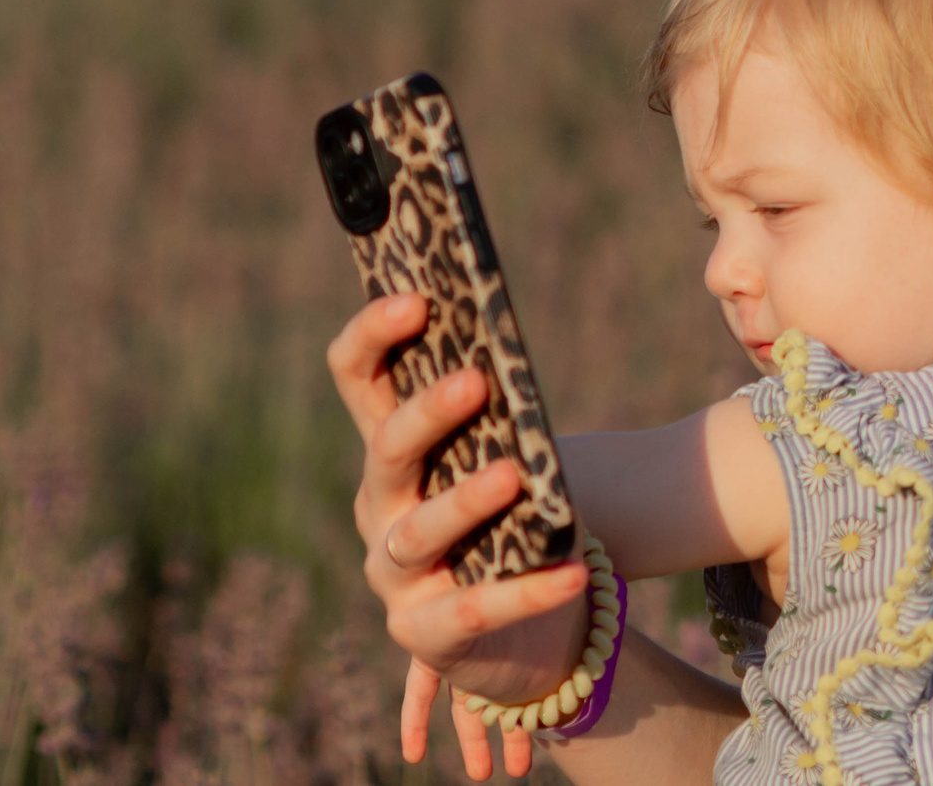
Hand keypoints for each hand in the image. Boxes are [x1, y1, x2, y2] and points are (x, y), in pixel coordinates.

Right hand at [327, 294, 592, 777]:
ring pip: (420, 531)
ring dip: (464, 500)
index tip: (417, 298)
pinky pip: (477, 607)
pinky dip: (527, 590)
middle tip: (474, 381)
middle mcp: (380, 507)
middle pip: (386, 451)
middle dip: (427, 415)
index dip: (374, 335)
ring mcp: (396, 574)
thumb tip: (514, 347)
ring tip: (512, 474)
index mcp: (391, 450)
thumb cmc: (508, 520)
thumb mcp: (498, 458)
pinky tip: (573, 572)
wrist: (516, 632)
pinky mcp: (425, 633)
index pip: (358, 379)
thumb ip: (500, 413)